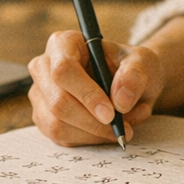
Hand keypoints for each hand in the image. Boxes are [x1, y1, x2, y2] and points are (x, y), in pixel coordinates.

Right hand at [28, 30, 164, 145]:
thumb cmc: (130, 67)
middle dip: (92, 121)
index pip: (64, 70)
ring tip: (121, 126)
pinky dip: (89, 140)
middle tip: (122, 127)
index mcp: (63, 43)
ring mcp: (41, 94)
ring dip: (93, 133)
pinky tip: (107, 130)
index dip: (86, 94)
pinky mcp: (44, 118)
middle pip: (58, 101)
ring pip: (57, 124)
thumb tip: (120, 101)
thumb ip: (134, 76)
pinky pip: (61, 138)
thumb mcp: (142, 62)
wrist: (128, 83)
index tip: (111, 113)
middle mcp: (44, 67)